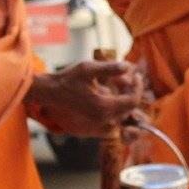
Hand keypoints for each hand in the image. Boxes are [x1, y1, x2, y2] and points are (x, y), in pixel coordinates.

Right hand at [28, 60, 144, 136]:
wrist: (50, 92)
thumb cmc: (68, 79)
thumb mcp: (88, 68)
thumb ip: (110, 68)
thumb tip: (129, 66)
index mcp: (103, 107)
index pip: (132, 101)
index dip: (137, 87)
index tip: (136, 74)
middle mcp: (102, 118)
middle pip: (129, 106)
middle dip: (131, 89)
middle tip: (124, 75)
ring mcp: (98, 122)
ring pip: (122, 110)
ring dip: (123, 94)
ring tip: (116, 79)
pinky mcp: (95, 121)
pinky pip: (113, 113)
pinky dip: (116, 101)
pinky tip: (108, 87)